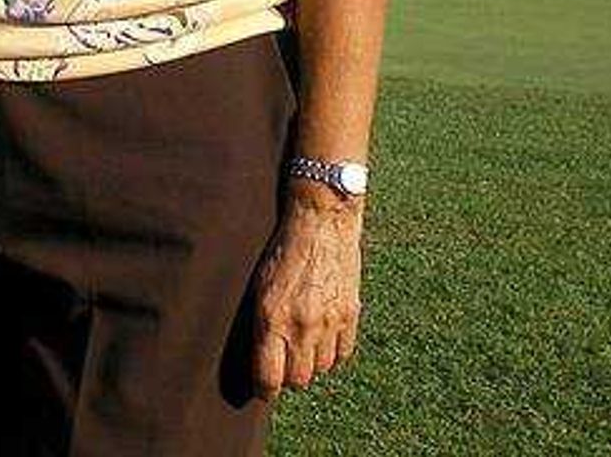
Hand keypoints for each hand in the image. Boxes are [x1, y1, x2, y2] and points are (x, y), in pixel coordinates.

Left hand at [252, 190, 363, 395]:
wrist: (320, 220)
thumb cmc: (282, 248)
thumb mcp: (260, 284)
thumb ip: (262, 322)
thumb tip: (260, 357)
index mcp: (270, 317)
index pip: (269, 378)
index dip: (265, 390)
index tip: (263, 388)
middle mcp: (300, 325)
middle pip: (298, 380)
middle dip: (289, 376)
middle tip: (283, 361)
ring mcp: (329, 321)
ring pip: (322, 369)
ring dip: (312, 363)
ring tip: (303, 343)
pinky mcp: (351, 315)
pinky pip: (343, 354)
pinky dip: (333, 351)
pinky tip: (323, 335)